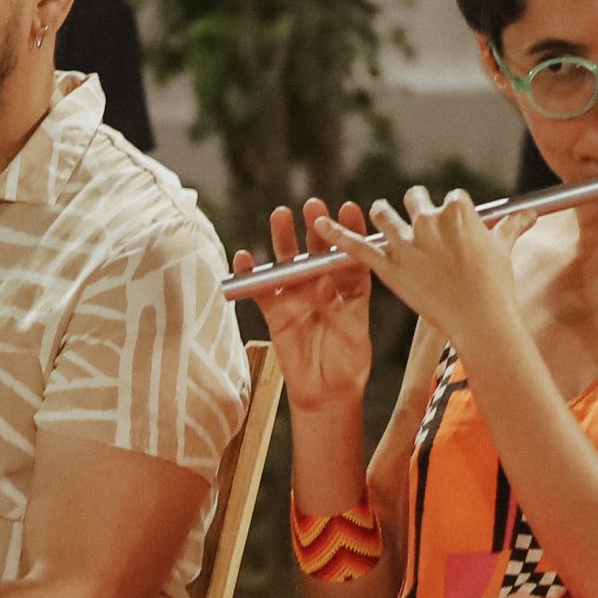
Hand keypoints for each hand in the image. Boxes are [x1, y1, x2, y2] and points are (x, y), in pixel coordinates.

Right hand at [242, 199, 372, 414]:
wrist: (326, 391)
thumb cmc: (349, 362)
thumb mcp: (354, 333)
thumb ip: (338, 307)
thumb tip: (322, 282)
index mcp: (350, 288)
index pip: (350, 253)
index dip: (350, 231)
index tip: (348, 209)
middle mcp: (324, 285)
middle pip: (318, 250)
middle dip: (316, 226)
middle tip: (313, 205)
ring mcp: (299, 296)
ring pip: (289, 261)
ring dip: (283, 239)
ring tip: (281, 216)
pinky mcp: (276, 311)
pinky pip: (261, 289)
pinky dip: (250, 274)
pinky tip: (244, 257)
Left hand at [313, 185, 524, 343]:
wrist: (480, 320)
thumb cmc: (496, 287)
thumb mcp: (503, 250)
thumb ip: (511, 226)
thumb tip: (530, 213)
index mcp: (458, 211)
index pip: (450, 198)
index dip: (452, 213)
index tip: (455, 231)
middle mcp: (429, 220)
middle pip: (415, 198)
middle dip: (416, 206)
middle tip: (420, 223)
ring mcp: (405, 242)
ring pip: (384, 214)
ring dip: (383, 214)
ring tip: (382, 217)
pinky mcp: (387, 266)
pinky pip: (356, 246)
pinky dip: (336, 234)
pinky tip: (319, 224)